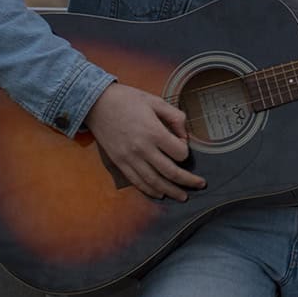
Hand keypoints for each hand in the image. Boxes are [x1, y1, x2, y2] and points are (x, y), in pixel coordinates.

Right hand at [82, 82, 205, 200]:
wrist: (96, 104)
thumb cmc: (127, 100)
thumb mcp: (156, 101)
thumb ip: (175, 117)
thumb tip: (185, 136)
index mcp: (154, 132)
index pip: (179, 153)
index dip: (186, 152)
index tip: (183, 147)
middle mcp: (142, 149)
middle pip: (170, 172)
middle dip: (188, 181)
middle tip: (200, 185)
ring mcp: (129, 158)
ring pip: (154, 182)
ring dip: (171, 191)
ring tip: (183, 197)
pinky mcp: (119, 163)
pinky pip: (137, 182)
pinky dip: (150, 191)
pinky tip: (160, 194)